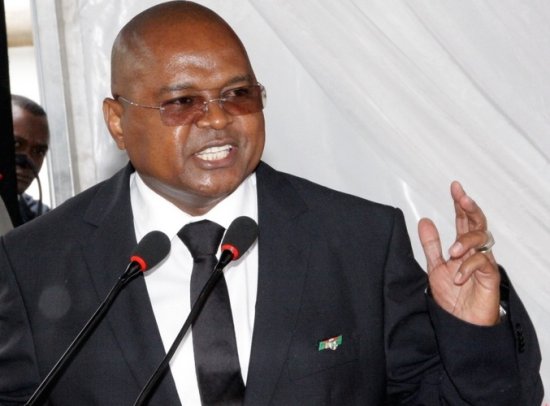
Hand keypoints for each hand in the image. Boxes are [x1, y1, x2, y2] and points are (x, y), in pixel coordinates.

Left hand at [418, 181, 500, 325]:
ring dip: (466, 241)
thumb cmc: (453, 297)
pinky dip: (468, 267)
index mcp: (463, 247)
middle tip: (462, 197)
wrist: (460, 324)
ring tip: (453, 252)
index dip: (460, 204)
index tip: (454, 187)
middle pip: (478, 223)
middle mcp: (475, 252)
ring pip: (482, 239)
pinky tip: (458, 276)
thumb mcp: (435, 267)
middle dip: (470, 208)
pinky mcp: (491, 278)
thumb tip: (424, 220)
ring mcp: (485, 263)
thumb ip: (431, 245)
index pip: (464, 220)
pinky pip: (483, 263)